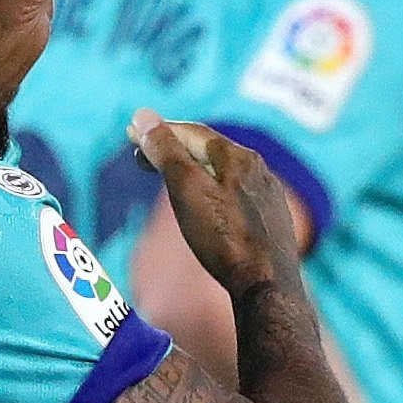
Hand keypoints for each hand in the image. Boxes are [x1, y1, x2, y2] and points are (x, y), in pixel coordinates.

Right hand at [128, 109, 301, 296]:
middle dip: (174, 148)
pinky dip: (213, 189)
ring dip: (194, 168)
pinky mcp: (272, 220)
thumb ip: (166, 151)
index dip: (158, 131)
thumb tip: (143, 116)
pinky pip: (237, 193)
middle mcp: (258, 170)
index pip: (192, 133)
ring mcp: (268, 195)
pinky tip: (207, 204)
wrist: (267, 286)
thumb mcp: (186, 189)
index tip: (131, 134)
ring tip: (170, 177)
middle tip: (142, 156)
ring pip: (225, 172)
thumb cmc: (223, 238)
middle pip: (209, 150)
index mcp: (238, 157)